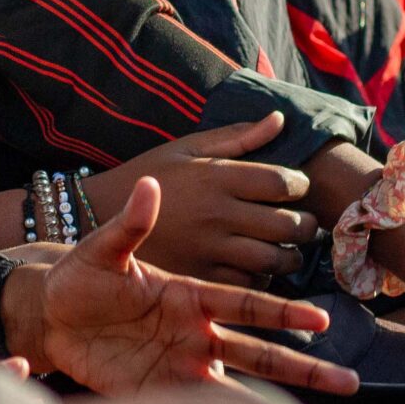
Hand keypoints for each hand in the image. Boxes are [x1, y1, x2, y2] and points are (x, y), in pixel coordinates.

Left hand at [4, 176, 359, 396]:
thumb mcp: (102, 249)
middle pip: (258, 352)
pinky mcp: (157, 393)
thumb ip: (130, 225)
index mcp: (189, 296)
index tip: (322, 318)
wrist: (49, 317)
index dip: (283, 311)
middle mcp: (195, 333)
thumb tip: (148, 185)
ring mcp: (179, 366)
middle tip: (350, 380)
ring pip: (239, 387)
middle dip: (302, 367)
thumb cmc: (79, 277)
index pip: (246, 303)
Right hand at [79, 114, 318, 284]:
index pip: (282, 181)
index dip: (300, 184)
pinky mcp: (201, 277)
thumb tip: (279, 119)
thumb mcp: (186, 148)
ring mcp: (210, 249)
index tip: (296, 186)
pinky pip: (249, 284)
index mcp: (216, 177)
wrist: (98, 215)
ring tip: (287, 248)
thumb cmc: (148, 176)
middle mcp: (217, 214)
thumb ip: (236, 137)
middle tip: (304, 223)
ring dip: (290, 256)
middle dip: (306, 225)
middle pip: (287, 225)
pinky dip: (263, 279)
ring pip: (274, 259)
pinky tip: (258, 268)